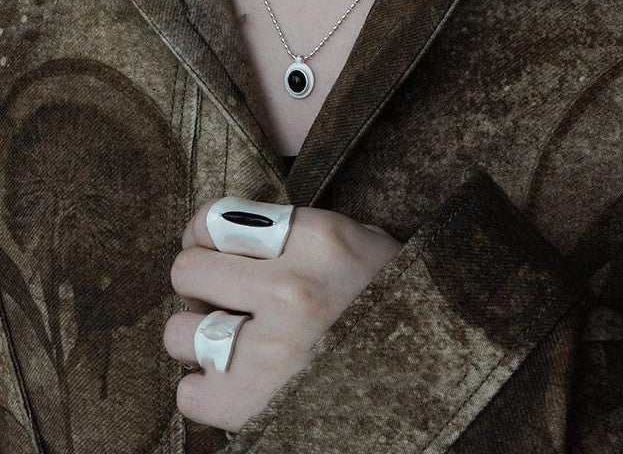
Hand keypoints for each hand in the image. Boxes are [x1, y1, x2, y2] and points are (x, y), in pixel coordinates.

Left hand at [163, 200, 400, 431]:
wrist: (438, 372)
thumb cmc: (394, 300)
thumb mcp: (360, 241)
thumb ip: (293, 231)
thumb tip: (219, 233)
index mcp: (317, 240)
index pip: (212, 218)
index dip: (203, 233)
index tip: (214, 247)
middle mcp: (291, 290)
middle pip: (186, 269)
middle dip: (201, 282)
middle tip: (225, 295)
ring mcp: (275, 353)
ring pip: (179, 333)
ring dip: (200, 337)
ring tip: (233, 340)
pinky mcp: (262, 408)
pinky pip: (191, 395)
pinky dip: (207, 390)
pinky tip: (236, 380)